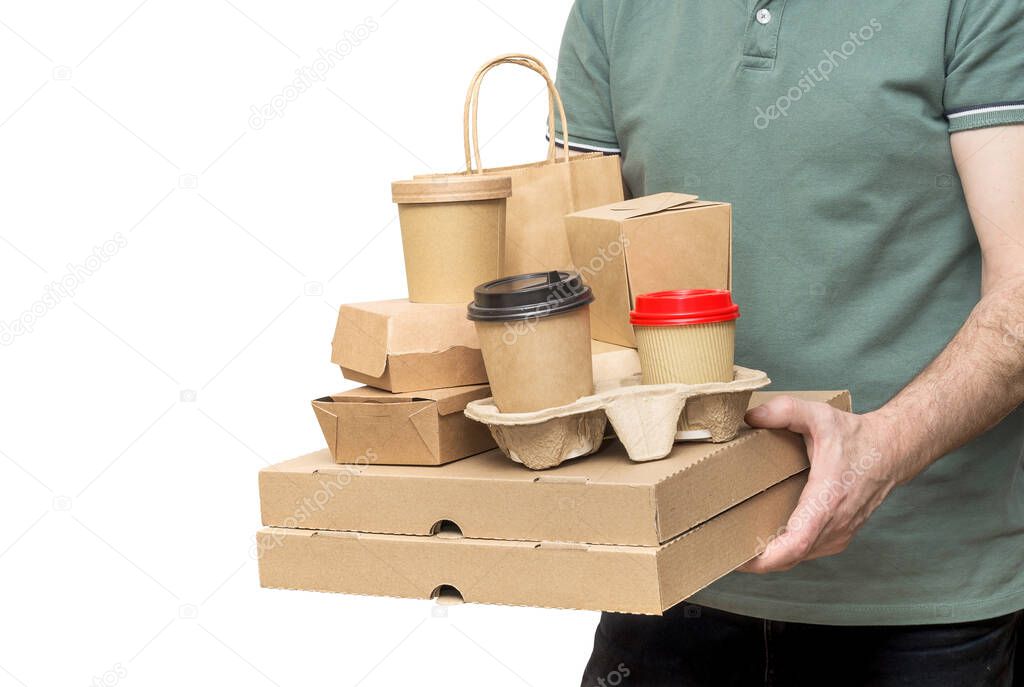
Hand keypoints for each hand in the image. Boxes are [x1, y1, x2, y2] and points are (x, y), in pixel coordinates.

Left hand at [738, 395, 901, 573]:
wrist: (891, 451)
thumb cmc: (854, 435)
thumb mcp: (819, 414)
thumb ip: (784, 410)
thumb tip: (750, 416)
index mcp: (827, 499)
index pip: (795, 543)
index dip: (765, 559)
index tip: (738, 560)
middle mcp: (834, 523)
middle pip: (790, 557)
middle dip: (755, 561)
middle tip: (721, 552)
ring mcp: (839, 533)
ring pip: (798, 558)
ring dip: (769, 558)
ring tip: (735, 547)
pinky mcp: (838, 535)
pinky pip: (806, 552)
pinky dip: (783, 552)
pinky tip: (762, 540)